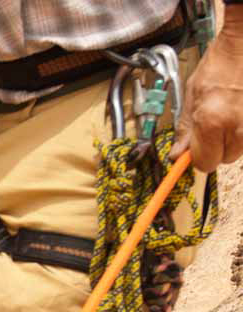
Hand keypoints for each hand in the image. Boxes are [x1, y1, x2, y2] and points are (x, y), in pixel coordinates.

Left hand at [172, 16, 242, 171]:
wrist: (241, 46)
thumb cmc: (218, 65)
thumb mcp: (190, 96)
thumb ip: (185, 128)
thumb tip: (178, 154)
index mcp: (211, 122)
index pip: (204, 163)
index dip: (197, 158)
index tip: (192, 151)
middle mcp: (235, 127)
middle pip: (223, 159)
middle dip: (214, 149)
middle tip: (209, 128)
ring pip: (238, 150)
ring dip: (229, 141)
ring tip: (224, 117)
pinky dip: (240, 131)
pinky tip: (236, 113)